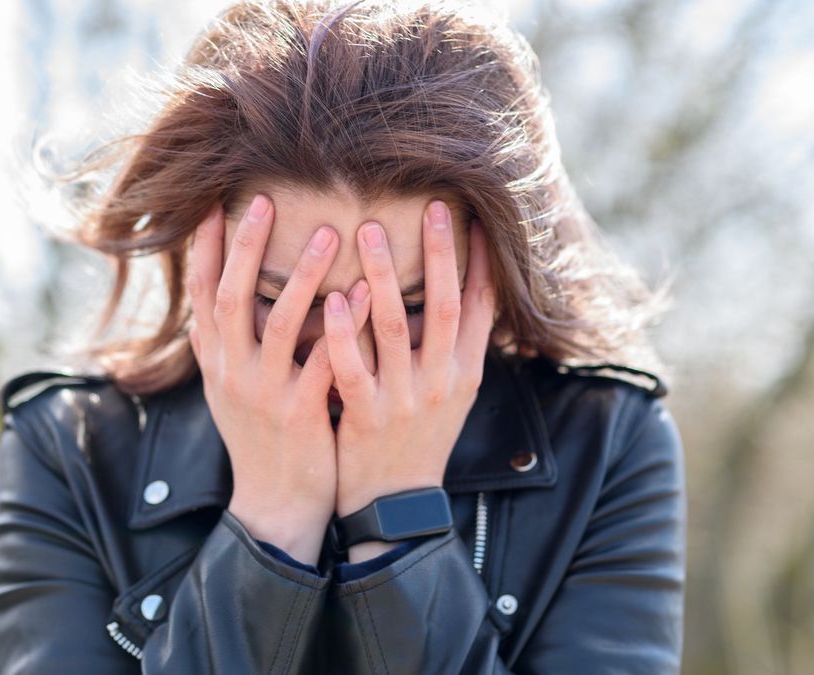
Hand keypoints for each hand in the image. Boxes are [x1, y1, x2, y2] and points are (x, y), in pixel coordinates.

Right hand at [187, 194, 369, 564]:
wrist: (276, 502)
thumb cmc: (261, 439)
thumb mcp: (230, 390)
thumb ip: (225, 346)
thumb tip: (214, 302)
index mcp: (216, 362)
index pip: (202, 295)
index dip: (206, 249)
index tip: (213, 204)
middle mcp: (231, 372)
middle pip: (229, 298)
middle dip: (244, 247)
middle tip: (264, 201)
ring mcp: (263, 393)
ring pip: (277, 324)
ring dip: (300, 276)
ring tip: (326, 233)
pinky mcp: (298, 413)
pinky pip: (323, 361)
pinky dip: (341, 325)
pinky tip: (362, 294)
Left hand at [323, 200, 496, 557]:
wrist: (396, 505)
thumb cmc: (417, 439)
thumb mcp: (448, 394)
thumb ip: (449, 346)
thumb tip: (451, 288)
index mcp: (464, 372)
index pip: (480, 306)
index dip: (480, 260)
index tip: (475, 215)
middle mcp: (442, 381)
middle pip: (446, 306)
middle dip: (440, 254)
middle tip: (431, 205)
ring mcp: (405, 399)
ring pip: (396, 327)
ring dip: (383, 275)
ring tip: (366, 230)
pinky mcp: (367, 417)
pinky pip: (354, 368)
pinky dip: (344, 332)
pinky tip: (333, 298)